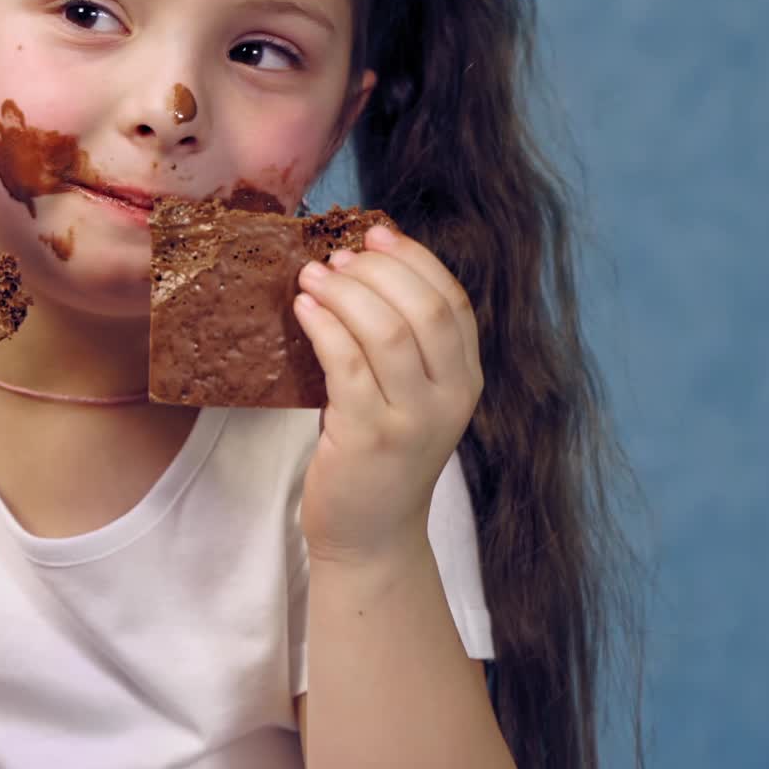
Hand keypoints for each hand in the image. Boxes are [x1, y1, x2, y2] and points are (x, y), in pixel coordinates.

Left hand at [293, 224, 482, 565]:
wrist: (370, 534)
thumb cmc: (378, 454)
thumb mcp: (410, 396)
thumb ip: (403, 343)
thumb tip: (360, 263)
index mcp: (465, 381)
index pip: (453, 302)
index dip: (415, 260)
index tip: (376, 234)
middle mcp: (450, 399)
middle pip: (422, 310)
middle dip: (376, 271)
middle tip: (334, 257)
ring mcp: (413, 421)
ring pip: (386, 332)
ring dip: (344, 293)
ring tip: (310, 276)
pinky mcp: (370, 439)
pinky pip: (347, 364)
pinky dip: (323, 326)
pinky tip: (303, 309)